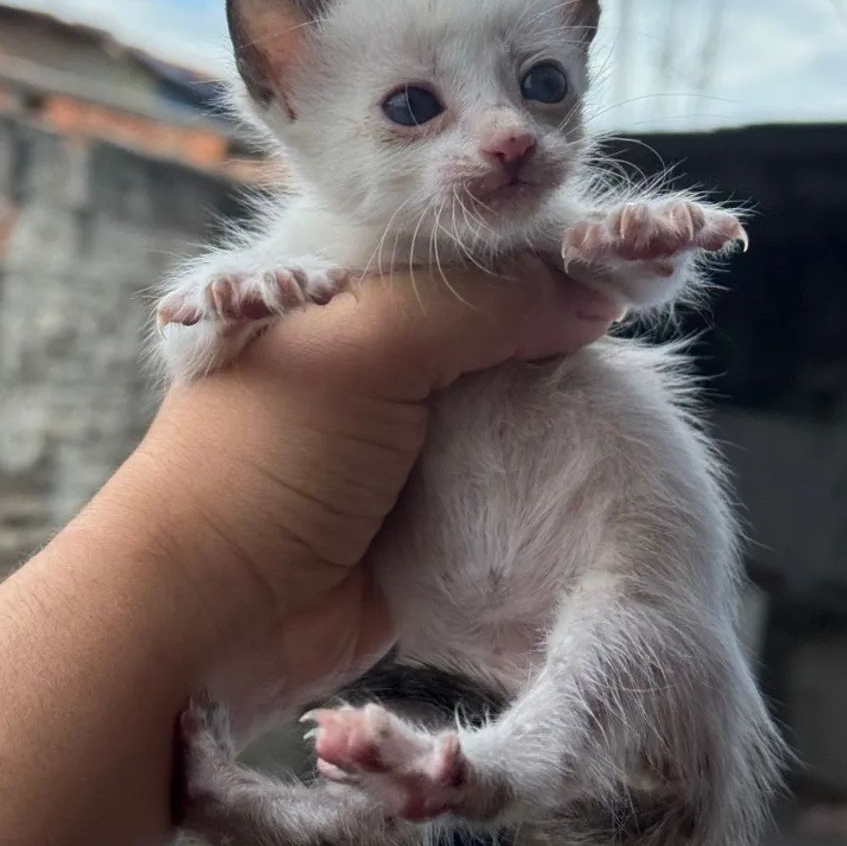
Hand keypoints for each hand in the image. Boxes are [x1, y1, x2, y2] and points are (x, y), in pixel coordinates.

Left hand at [113, 259, 619, 731]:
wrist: (212, 614)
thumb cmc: (264, 462)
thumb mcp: (368, 347)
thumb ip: (480, 306)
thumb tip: (591, 296)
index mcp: (334, 274)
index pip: (453, 232)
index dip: (527, 231)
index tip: (613, 243)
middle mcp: (371, 337)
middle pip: (485, 303)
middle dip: (551, 305)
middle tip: (634, 299)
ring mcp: (400, 415)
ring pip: (501, 377)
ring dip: (553, 377)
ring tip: (630, 368)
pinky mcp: (427, 487)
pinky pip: (503, 451)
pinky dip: (542, 445)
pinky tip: (596, 430)